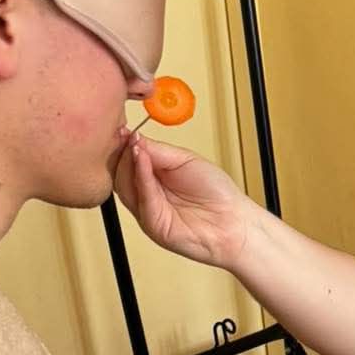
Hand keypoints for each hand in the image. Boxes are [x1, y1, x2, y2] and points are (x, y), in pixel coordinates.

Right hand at [113, 133, 251, 268]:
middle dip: (123, 153)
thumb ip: (157, 150)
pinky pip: (142, 199)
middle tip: (128, 137)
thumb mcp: (184, 160)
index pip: (127, 160)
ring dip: (129, 163)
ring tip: (136, 146)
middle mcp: (148, 194)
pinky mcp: (153, 224)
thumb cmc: (217, 194)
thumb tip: (133, 138)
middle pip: (120, 173)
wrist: (234, 222)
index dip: (124, 145)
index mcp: (154, 177)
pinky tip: (142, 159)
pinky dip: (140, 177)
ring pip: (125, 186)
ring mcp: (148, 210)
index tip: (123, 130)